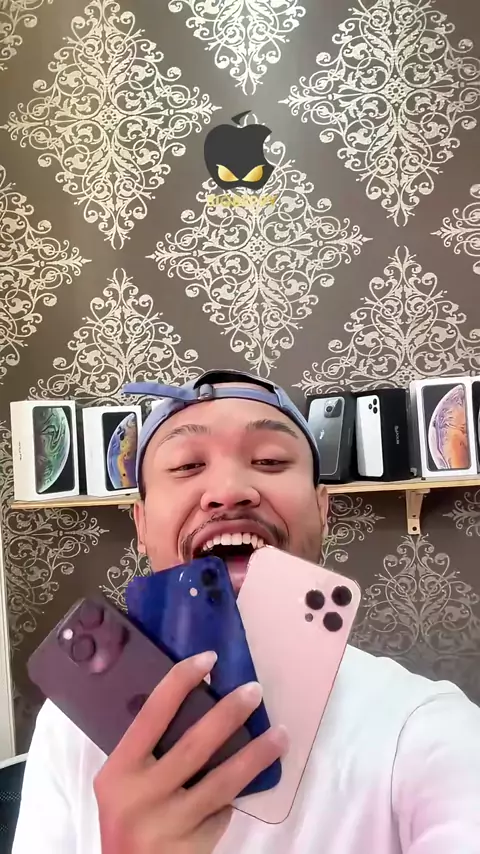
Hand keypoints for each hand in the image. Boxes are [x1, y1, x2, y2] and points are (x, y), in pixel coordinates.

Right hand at [94, 651, 286, 853]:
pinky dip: (235, 797)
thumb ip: (149, 753)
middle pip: (193, 745)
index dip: (180, 682)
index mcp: (118, 770)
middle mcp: (140, 796)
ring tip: (280, 734)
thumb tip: (197, 705)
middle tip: (254, 690)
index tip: (208, 659)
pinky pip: (222, 813)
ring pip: (222, 782)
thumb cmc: (128, 819)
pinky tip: (249, 784)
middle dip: (228, 713)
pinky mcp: (192, 848)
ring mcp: (167, 824)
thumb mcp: (124, 784)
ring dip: (255, 755)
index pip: (151, 714)